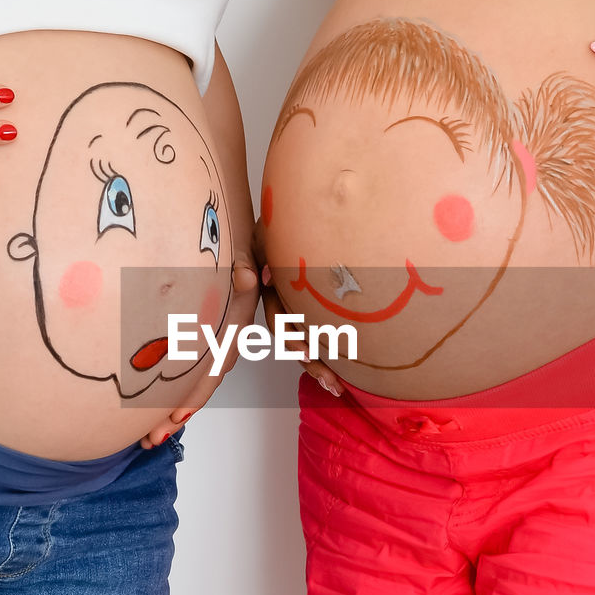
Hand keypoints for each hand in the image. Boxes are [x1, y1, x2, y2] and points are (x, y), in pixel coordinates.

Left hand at [139, 253, 260, 448]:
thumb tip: (247, 275)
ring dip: (167, 414)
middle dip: (174, 415)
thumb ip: (243, 269)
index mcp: (231, 332)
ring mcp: (210, 352)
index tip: (177, 413)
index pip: (213, 368)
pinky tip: (146, 416)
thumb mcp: (243, 261)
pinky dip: (166, 399)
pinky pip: (183, 379)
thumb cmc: (236, 261)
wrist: (239, 258)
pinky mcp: (198, 350)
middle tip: (150, 440)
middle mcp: (222, 349)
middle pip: (197, 389)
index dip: (196, 392)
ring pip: (188, 389)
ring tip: (144, 439)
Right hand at [249, 212, 343, 397]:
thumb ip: (249, 257)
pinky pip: (318, 328)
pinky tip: (344, 370)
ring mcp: (295, 302)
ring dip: (320, 364)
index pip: (279, 320)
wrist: (291, 207)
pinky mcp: (310, 300)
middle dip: (312, 362)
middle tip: (332, 383)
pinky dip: (329, 348)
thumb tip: (258, 277)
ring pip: (306, 339)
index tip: (309, 354)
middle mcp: (281, 300)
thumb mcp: (259, 235)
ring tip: (337, 387)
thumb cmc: (275, 221)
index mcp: (270, 289)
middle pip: (294, 338)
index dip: (293, 339)